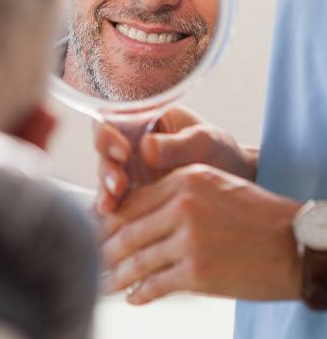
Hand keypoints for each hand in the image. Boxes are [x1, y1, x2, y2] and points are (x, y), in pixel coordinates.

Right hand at [95, 106, 258, 214]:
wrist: (234, 183)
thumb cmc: (219, 153)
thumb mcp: (204, 142)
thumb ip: (177, 145)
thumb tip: (146, 148)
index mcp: (144, 119)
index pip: (113, 120)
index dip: (109, 134)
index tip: (123, 151)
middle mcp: (130, 143)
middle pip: (103, 152)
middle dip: (107, 169)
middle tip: (119, 186)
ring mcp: (129, 170)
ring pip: (105, 178)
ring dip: (106, 191)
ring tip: (111, 206)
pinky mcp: (132, 196)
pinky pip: (115, 201)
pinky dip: (111, 210)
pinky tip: (111, 219)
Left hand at [100, 164, 301, 303]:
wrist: (295, 243)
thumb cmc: (256, 214)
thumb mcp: (214, 186)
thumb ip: (175, 194)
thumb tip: (138, 214)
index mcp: (184, 180)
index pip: (132, 201)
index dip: (108, 220)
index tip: (96, 231)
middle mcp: (182, 206)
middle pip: (128, 230)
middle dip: (104, 248)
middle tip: (92, 259)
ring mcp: (189, 240)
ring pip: (137, 259)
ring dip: (116, 275)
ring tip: (104, 282)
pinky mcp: (198, 273)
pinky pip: (156, 284)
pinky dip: (140, 293)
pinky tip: (133, 297)